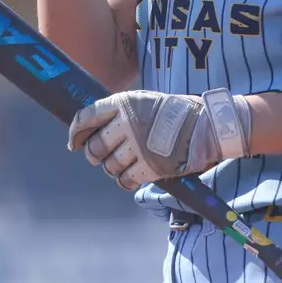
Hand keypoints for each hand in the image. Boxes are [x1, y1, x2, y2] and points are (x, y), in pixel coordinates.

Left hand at [68, 89, 251, 190]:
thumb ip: (120, 112)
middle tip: (103, 157)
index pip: (86, 117)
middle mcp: (127, 123)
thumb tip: (93, 131)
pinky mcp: (149, 166)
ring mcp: (137, 146)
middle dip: (95, 155)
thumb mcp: (145, 101)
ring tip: (126, 164)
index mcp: (124, 102)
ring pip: (108, 166)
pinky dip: (124, 181)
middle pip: (94, 147)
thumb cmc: (176, 113)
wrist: (208, 125)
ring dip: (113, 169)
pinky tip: (131, 177)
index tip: (74, 143)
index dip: (75, 132)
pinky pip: (124, 180)